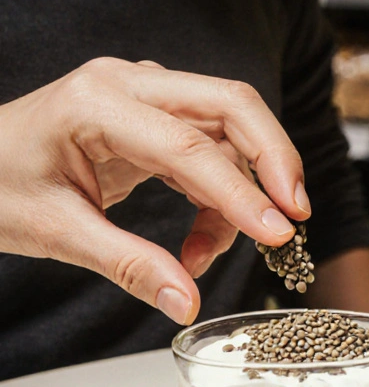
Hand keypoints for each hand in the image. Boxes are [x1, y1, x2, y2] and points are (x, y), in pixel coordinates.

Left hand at [0, 57, 311, 322]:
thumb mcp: (54, 232)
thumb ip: (128, 265)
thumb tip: (185, 301)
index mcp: (96, 102)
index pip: (189, 145)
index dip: (240, 193)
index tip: (278, 232)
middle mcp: (130, 85)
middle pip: (233, 106)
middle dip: (275, 161)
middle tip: (296, 215)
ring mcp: (148, 96)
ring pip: (232, 130)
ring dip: (243, 192)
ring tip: (206, 252)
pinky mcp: (159, 117)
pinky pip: (214, 150)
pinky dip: (221, 196)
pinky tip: (200, 239)